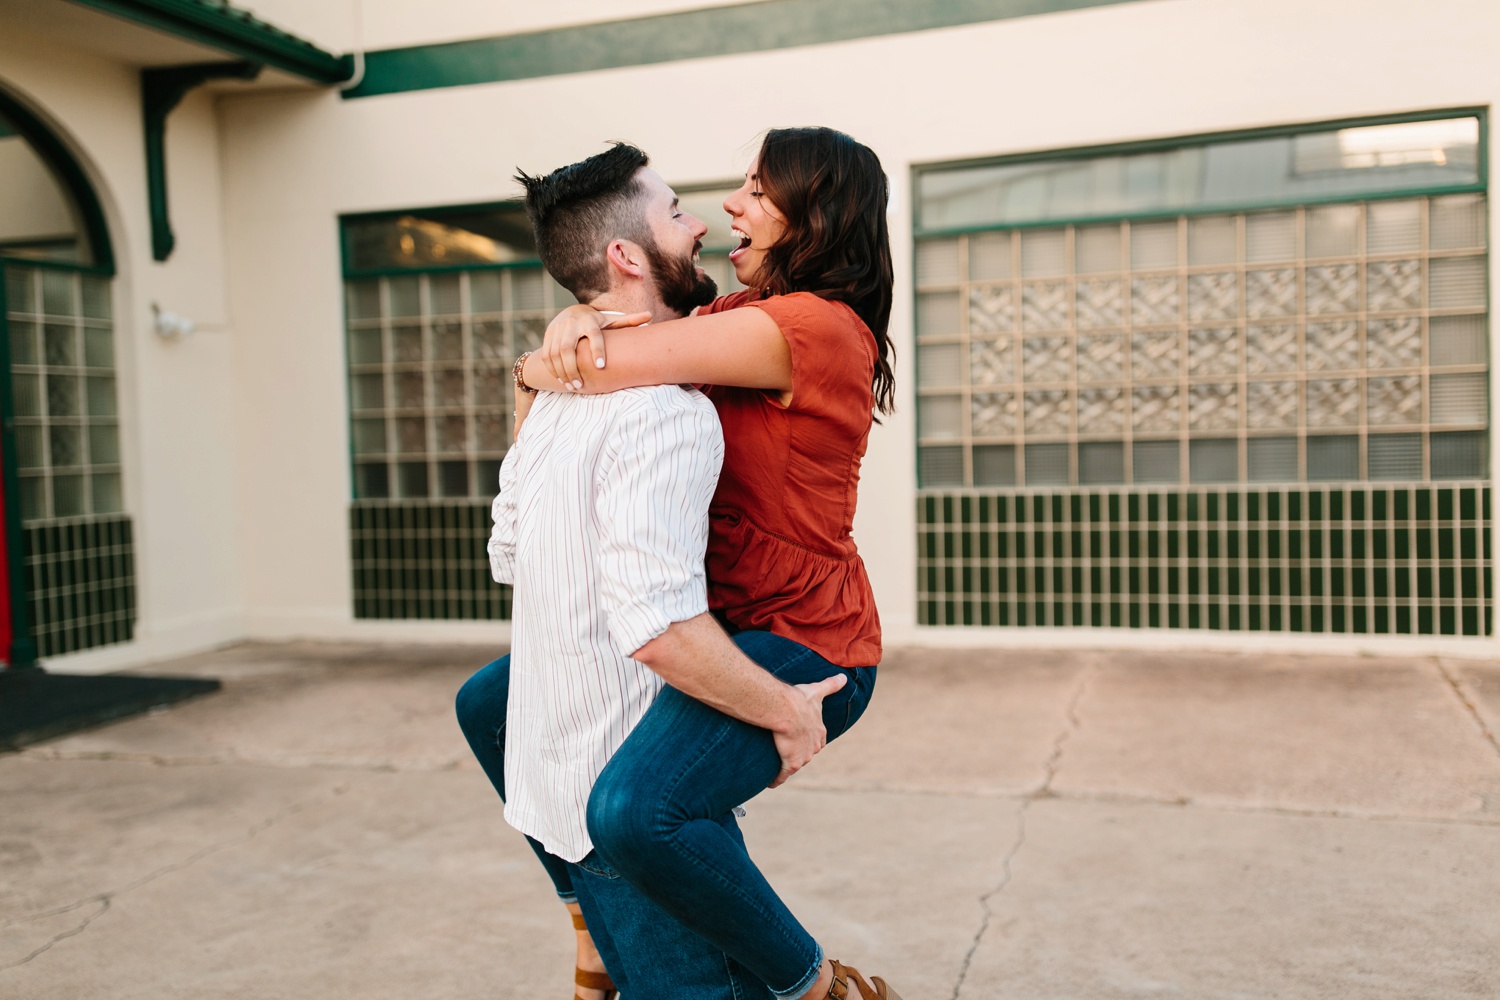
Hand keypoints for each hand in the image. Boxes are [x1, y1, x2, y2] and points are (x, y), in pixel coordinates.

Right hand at [539, 304, 650, 390]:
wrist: (572, 313)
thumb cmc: (597, 322)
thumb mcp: (612, 321)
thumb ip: (629, 321)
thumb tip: (650, 316)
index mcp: (589, 321)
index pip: (594, 335)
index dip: (597, 350)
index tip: (602, 366)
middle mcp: (571, 324)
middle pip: (568, 348)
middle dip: (573, 368)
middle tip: (581, 385)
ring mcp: (557, 330)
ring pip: (554, 353)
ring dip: (562, 372)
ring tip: (572, 386)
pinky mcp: (548, 336)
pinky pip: (546, 355)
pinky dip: (552, 369)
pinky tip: (561, 380)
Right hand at [769, 673, 847, 788]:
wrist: (786, 710)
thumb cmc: (800, 700)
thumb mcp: (817, 691)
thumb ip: (831, 685)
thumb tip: (843, 678)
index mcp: (819, 732)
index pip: (816, 741)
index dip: (808, 741)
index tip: (799, 740)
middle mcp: (814, 747)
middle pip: (806, 754)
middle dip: (798, 754)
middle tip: (785, 751)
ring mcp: (803, 757)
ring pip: (795, 765)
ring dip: (786, 765)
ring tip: (774, 764)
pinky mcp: (790, 764)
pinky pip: (782, 777)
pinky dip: (776, 780)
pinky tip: (771, 782)